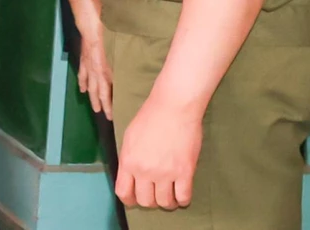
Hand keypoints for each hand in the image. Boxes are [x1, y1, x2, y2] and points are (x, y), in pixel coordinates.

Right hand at [75, 26, 113, 118]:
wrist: (92, 28)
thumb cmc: (108, 40)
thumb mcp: (119, 57)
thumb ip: (122, 70)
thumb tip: (129, 81)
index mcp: (104, 73)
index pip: (105, 94)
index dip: (108, 106)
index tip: (111, 117)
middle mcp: (95, 73)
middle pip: (96, 92)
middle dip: (100, 104)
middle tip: (103, 115)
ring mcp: (87, 67)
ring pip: (89, 85)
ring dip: (91, 97)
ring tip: (93, 106)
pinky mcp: (83, 60)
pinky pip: (82, 74)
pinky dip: (82, 82)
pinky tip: (82, 88)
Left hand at [116, 95, 201, 209]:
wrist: (173, 107)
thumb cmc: (150, 118)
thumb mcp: (130, 138)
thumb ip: (129, 159)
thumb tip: (130, 175)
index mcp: (128, 161)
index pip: (123, 192)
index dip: (129, 200)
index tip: (135, 199)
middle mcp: (144, 170)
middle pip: (145, 201)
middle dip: (150, 200)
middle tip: (156, 193)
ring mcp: (165, 173)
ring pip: (165, 202)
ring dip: (167, 202)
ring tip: (170, 194)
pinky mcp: (185, 172)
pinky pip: (183, 198)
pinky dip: (183, 200)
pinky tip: (182, 193)